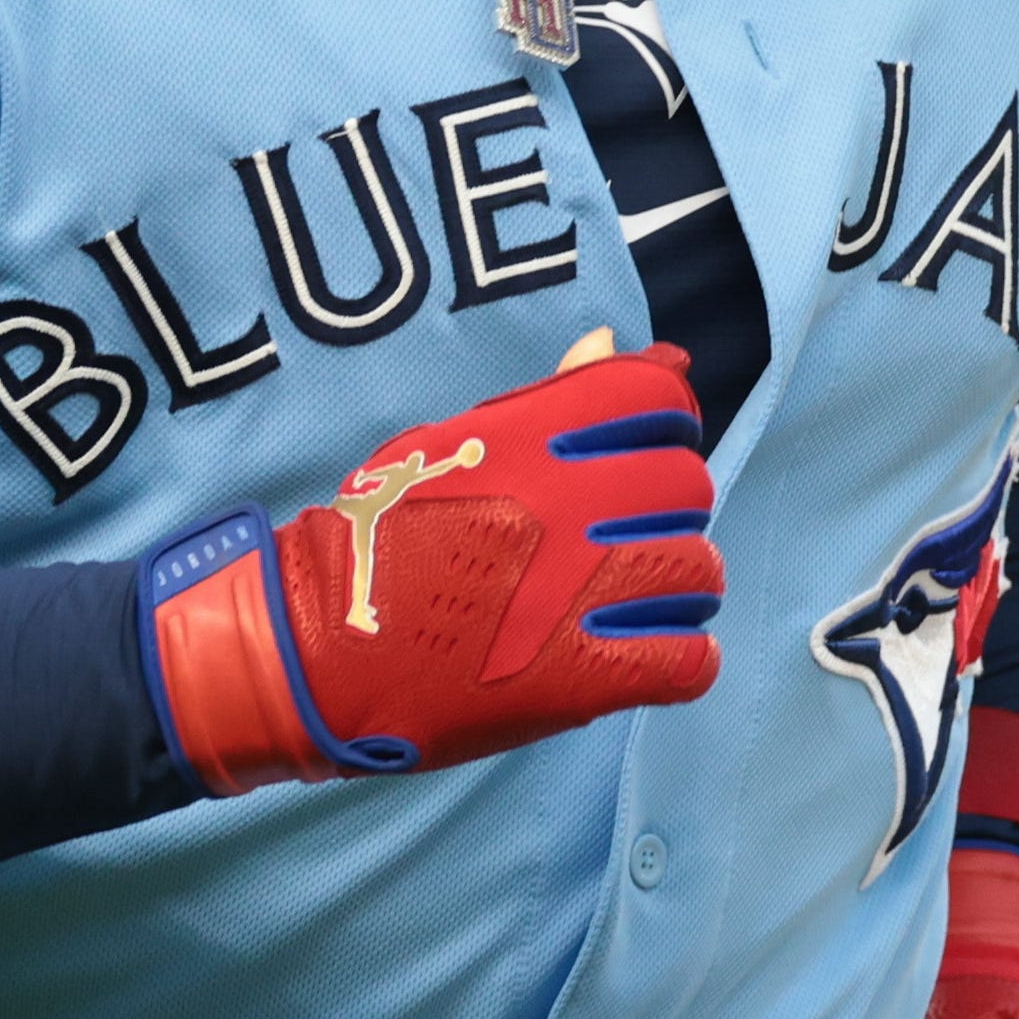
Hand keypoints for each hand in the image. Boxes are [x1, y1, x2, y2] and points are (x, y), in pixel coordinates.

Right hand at [143, 332, 719, 790]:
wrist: (318, 646)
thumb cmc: (377, 539)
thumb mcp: (450, 441)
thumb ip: (546, 398)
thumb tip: (617, 340)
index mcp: (532, 436)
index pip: (660, 398)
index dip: (667, 426)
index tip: (640, 456)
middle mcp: (568, 502)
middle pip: (688, 486)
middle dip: (667, 513)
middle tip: (621, 541)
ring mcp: (581, 591)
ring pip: (700, 573)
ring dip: (677, 588)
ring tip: (631, 604)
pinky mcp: (584, 678)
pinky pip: (691, 661)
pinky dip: (683, 660)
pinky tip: (648, 657)